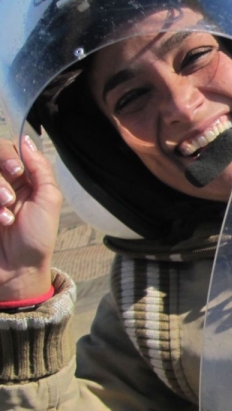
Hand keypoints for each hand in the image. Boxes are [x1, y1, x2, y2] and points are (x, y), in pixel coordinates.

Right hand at [0, 135, 61, 300]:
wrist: (17, 271)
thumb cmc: (36, 238)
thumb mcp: (48, 200)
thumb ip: (40, 168)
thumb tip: (25, 140)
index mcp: (19, 176)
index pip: (4, 148)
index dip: (6, 154)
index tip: (16, 170)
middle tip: (8, 199)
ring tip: (5, 218)